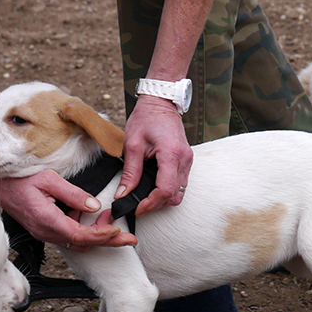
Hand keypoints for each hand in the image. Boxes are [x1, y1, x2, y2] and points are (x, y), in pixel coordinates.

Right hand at [0, 170, 136, 251]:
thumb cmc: (18, 180)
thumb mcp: (48, 179)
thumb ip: (73, 194)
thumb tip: (93, 205)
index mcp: (47, 220)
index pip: (80, 235)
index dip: (101, 236)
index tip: (118, 231)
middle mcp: (46, 231)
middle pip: (83, 243)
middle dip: (108, 241)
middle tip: (129, 239)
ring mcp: (44, 233)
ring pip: (77, 241)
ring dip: (96, 235)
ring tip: (111, 221)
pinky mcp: (44, 230)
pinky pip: (68, 235)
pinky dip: (84, 230)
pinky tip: (91, 217)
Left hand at [116, 95, 192, 215]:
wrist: (160, 103)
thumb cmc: (146, 118)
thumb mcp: (132, 145)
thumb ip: (130, 172)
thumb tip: (123, 194)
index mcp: (171, 154)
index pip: (165, 190)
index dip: (150, 204)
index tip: (137, 208)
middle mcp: (184, 159)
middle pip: (174, 195)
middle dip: (156, 204)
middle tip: (138, 205)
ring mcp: (188, 160)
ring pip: (180, 192)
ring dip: (163, 199)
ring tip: (146, 198)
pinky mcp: (187, 160)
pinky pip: (181, 183)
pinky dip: (168, 190)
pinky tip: (154, 188)